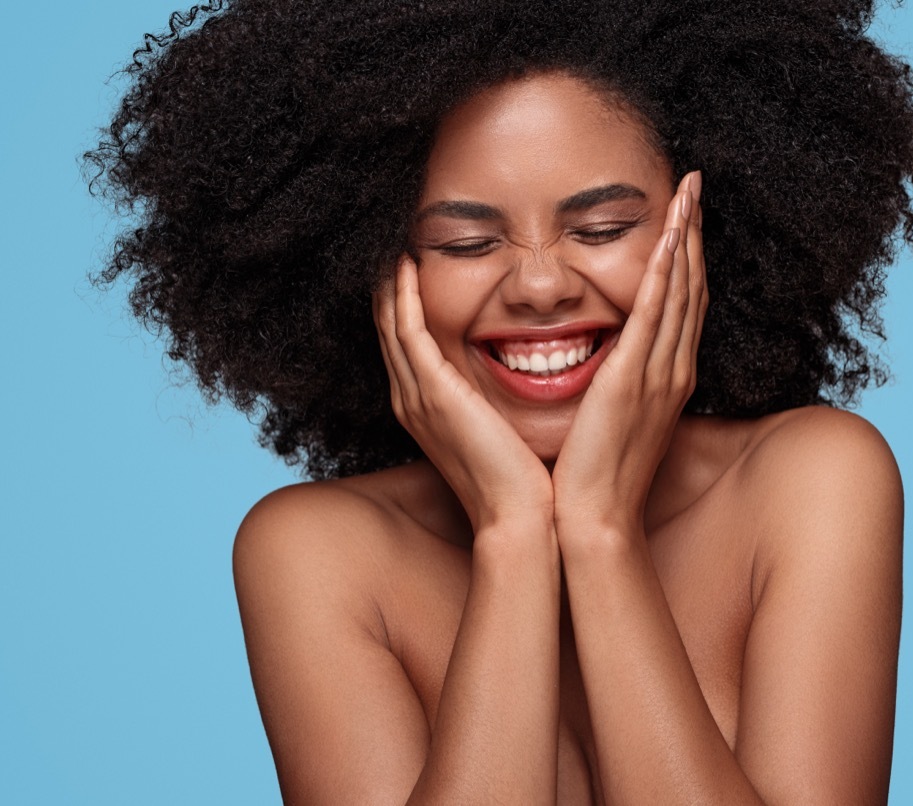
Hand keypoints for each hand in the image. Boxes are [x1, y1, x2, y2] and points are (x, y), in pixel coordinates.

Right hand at [374, 254, 553, 532]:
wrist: (522, 518)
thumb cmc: (523, 481)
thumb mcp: (501, 431)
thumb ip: (496, 401)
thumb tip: (519, 378)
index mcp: (429, 409)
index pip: (407, 344)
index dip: (404, 304)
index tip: (413, 267)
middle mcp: (414, 400)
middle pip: (389, 329)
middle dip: (389, 287)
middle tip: (394, 244)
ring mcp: (419, 396)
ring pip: (391, 324)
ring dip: (389, 282)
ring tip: (393, 244)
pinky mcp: (435, 392)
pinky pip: (407, 330)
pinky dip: (401, 296)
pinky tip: (403, 265)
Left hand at [552, 171, 706, 536]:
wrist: (593, 519)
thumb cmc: (596, 475)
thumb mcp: (613, 419)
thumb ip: (617, 383)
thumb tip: (607, 359)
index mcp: (666, 378)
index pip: (682, 304)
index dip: (686, 257)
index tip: (683, 216)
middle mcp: (672, 370)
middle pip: (691, 287)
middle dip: (693, 233)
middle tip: (694, 186)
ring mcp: (659, 374)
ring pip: (681, 291)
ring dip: (685, 238)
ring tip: (688, 192)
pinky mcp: (633, 379)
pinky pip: (656, 315)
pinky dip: (666, 273)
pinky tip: (669, 237)